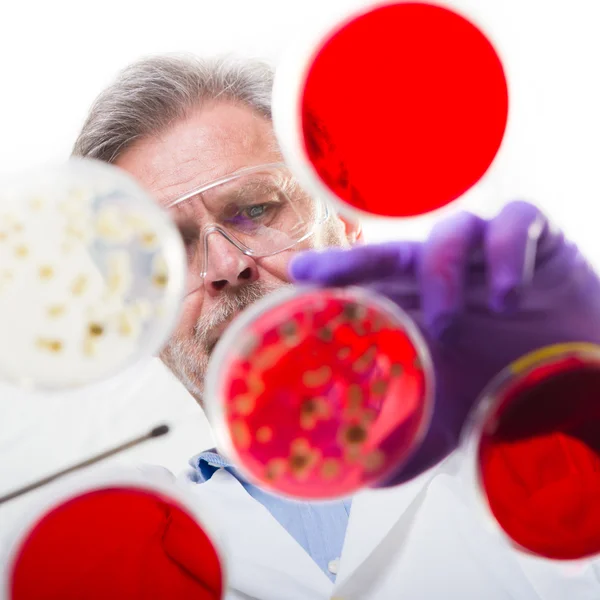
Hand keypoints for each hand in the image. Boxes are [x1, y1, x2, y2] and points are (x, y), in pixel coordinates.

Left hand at [290, 201, 599, 482]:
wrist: (580, 375)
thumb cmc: (503, 385)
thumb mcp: (450, 420)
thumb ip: (410, 441)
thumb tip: (362, 479)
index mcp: (420, 305)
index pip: (368, 283)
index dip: (333, 277)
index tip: (296, 278)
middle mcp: (444, 274)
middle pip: (391, 251)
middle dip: (354, 258)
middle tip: (321, 273)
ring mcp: (486, 253)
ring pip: (452, 233)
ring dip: (441, 272)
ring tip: (448, 324)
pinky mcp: (536, 239)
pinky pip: (517, 222)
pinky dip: (506, 253)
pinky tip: (507, 294)